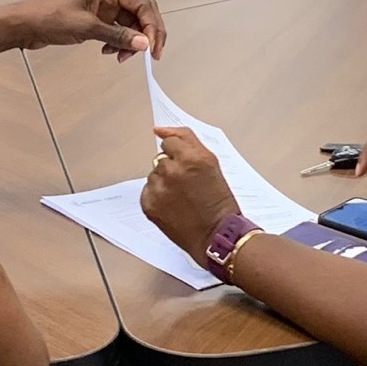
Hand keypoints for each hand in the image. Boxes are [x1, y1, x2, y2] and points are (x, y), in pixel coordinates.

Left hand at [10, 0, 166, 61]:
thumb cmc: (47, 17)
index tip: (153, 48)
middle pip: (140, 13)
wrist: (24, 24)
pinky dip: (118, 43)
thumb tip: (143, 43)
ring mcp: (102, 6)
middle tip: (150, 55)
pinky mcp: (96, 18)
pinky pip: (117, 31)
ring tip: (121, 56)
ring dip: (131, 42)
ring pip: (130, 24)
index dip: (152, 27)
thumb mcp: (86, 28)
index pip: (143, 4)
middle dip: (146, 34)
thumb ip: (117, 36)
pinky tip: (109, 52)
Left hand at [140, 127, 241, 264]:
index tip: (188, 167)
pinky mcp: (149, 204)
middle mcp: (172, 171)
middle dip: (172, 169)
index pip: (169, 142)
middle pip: (161, 159)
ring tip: (182, 198)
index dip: (180, 155)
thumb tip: (159, 130)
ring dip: (164, 182)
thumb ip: (186, 139)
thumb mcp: (211, 162)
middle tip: (188, 186)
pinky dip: (157, 197)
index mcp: (191, 158)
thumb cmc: (218, 201)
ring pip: (153, 175)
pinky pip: (148, 191)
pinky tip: (173, 206)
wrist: (216, 235)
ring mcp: (159, 189)